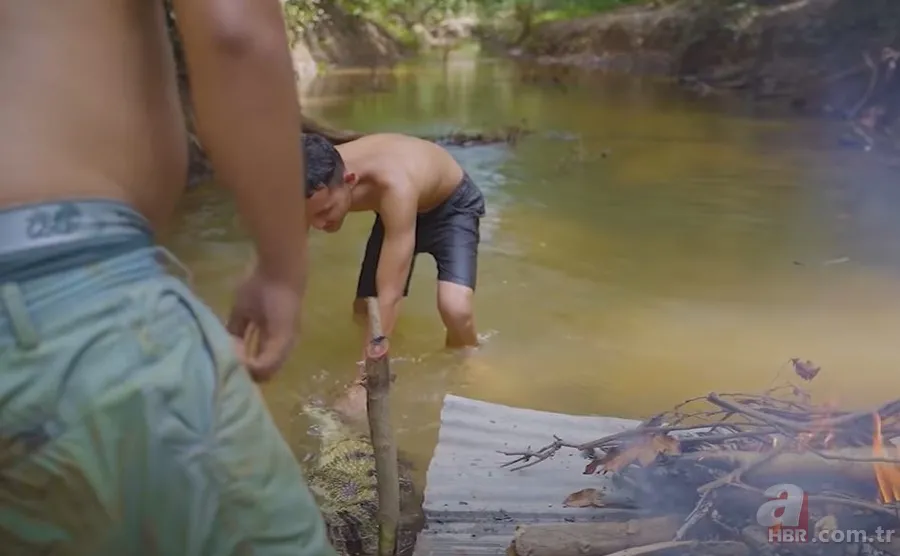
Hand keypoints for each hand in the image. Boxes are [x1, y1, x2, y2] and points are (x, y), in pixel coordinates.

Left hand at [226, 263, 301, 381]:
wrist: (277, 273)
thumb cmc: (283, 308)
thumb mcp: (282, 338)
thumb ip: (268, 360)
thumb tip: (250, 374)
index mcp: (281, 347)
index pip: (266, 371)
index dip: (254, 377)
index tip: (238, 378)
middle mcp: (268, 338)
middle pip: (253, 360)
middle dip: (241, 367)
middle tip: (226, 371)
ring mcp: (254, 325)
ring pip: (242, 347)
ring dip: (233, 354)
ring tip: (220, 360)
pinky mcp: (240, 312)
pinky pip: (231, 331)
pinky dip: (224, 339)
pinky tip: (216, 344)